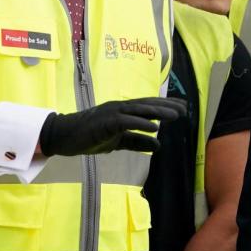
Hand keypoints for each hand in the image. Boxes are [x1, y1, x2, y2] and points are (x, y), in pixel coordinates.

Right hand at [38, 97, 186, 156]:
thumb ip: (137, 141)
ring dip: (158, 112)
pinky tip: (154, 127)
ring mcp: (112, 113)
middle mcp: (120, 108)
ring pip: (139, 110)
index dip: (165, 105)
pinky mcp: (105, 122)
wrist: (65, 137)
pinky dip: (141, 123)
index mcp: (123, 111)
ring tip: (175, 115)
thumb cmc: (91, 136)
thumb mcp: (118, 141)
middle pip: (147, 105)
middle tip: (185, 108)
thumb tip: (158, 145)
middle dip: (167, 106)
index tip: (183, 106)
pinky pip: (125, 122)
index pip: (148, 106)